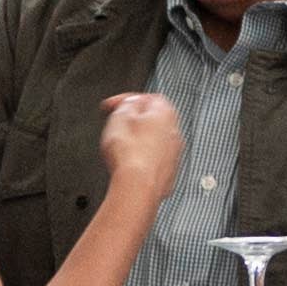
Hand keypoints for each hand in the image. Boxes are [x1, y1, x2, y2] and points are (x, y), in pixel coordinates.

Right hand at [96, 87, 187, 205]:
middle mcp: (174, 132)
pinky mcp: (168, 172)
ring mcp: (173, 154)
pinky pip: (153, 161)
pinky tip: (129, 165)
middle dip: (132, 122)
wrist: (138, 187)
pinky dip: (142, 160)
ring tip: (120, 149)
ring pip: (153, 141)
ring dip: (137, 142)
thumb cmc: (129, 154)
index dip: (126, 100)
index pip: (147, 97)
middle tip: (115, 128)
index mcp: (165, 113)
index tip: (111, 107)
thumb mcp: (120, 118)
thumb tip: (131, 102)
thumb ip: (127, 104)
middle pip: (152, 120)